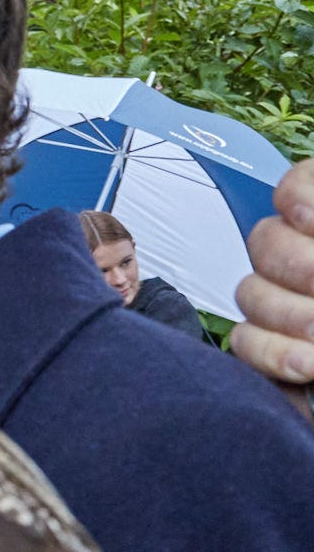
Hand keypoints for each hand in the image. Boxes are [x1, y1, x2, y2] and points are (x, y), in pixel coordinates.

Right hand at [233, 159, 313, 417]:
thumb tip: (303, 225)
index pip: (298, 186)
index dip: (298, 197)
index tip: (312, 222)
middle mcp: (313, 261)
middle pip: (265, 241)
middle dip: (297, 267)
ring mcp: (294, 304)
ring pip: (251, 293)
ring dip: (290, 316)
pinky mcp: (278, 349)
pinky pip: (245, 342)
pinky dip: (273, 354)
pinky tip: (309, 365)